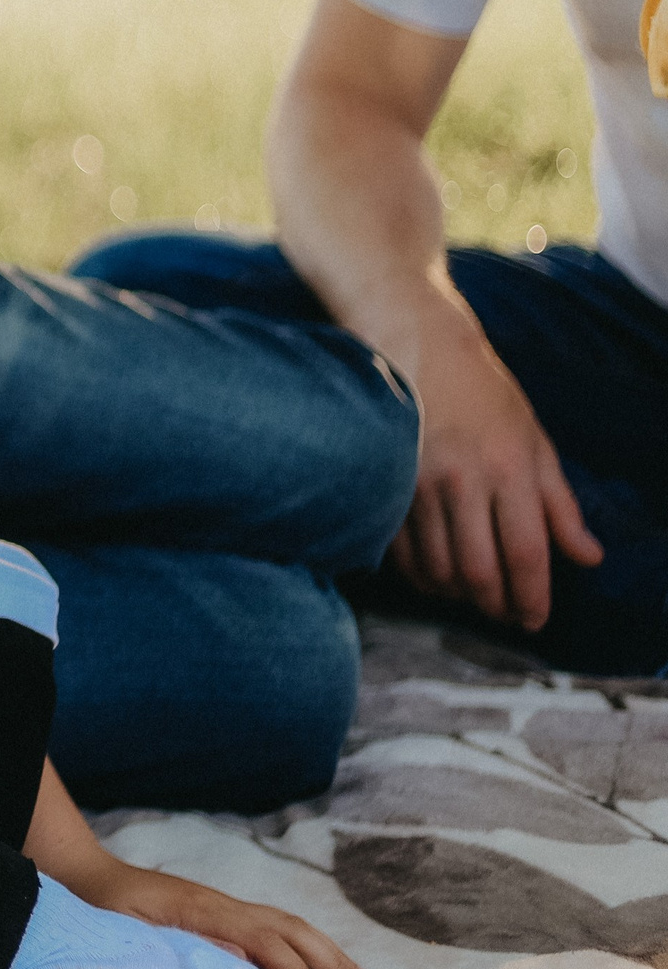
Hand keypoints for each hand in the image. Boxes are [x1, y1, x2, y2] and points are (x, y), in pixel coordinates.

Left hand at [82, 862, 379, 968]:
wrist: (90, 879)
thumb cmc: (106, 911)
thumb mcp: (134, 932)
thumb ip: (181, 944)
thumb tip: (240, 959)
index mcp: (204, 910)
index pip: (265, 942)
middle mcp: (224, 905)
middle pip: (292, 930)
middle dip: (333, 963)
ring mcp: (228, 907)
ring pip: (292, 927)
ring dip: (331, 954)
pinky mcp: (226, 914)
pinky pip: (278, 929)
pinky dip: (309, 948)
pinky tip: (326, 968)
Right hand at [396, 312, 601, 630]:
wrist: (414, 348)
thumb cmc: (484, 394)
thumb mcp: (536, 441)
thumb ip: (560, 504)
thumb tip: (587, 558)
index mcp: (508, 468)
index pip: (526, 552)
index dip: (533, 596)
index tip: (536, 619)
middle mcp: (462, 481)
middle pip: (478, 571)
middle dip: (495, 605)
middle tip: (505, 614)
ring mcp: (415, 486)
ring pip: (436, 569)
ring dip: (457, 595)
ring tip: (472, 596)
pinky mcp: (381, 487)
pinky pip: (401, 553)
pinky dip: (421, 576)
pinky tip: (436, 577)